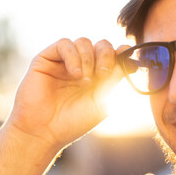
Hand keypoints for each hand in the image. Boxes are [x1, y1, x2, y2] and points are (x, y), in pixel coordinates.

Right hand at [7, 38, 126, 149]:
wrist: (44, 132)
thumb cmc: (74, 121)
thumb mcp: (102, 101)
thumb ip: (115, 80)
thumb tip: (130, 62)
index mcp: (98, 76)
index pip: (114, 55)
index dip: (122, 54)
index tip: (127, 61)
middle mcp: (83, 66)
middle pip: (101, 45)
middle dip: (106, 56)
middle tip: (104, 74)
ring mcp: (66, 62)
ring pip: (84, 42)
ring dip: (89, 59)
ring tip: (85, 80)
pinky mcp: (47, 59)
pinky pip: (64, 44)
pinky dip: (74, 56)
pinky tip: (75, 74)